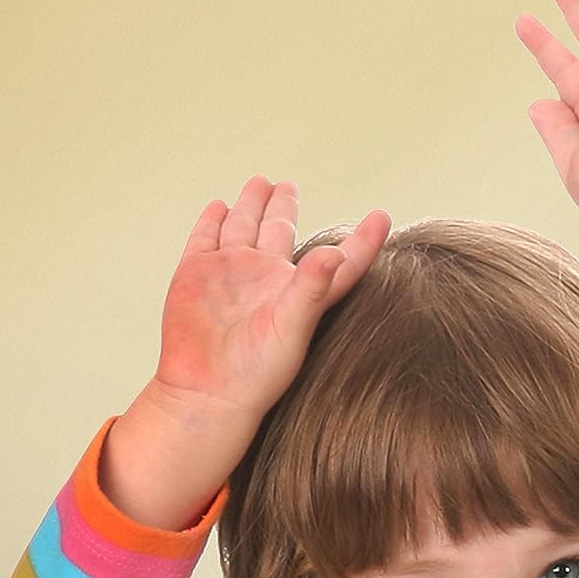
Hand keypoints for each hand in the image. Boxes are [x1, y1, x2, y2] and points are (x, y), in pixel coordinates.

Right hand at [154, 177, 388, 425]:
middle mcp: (266, 278)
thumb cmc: (256, 374)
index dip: (363, 240)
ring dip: (252, 206)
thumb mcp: (292, 330)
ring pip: (243, 227)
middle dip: (283, 208)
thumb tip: (333, 253)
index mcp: (298, 291)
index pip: (340, 260)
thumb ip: (313, 290)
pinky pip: (205, 237)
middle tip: (288, 185)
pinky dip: (211, 221)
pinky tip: (219, 207)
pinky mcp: (196, 272)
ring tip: (261, 184)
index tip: (382, 216)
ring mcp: (230, 272)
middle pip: (280, 231)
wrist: (205, 393)